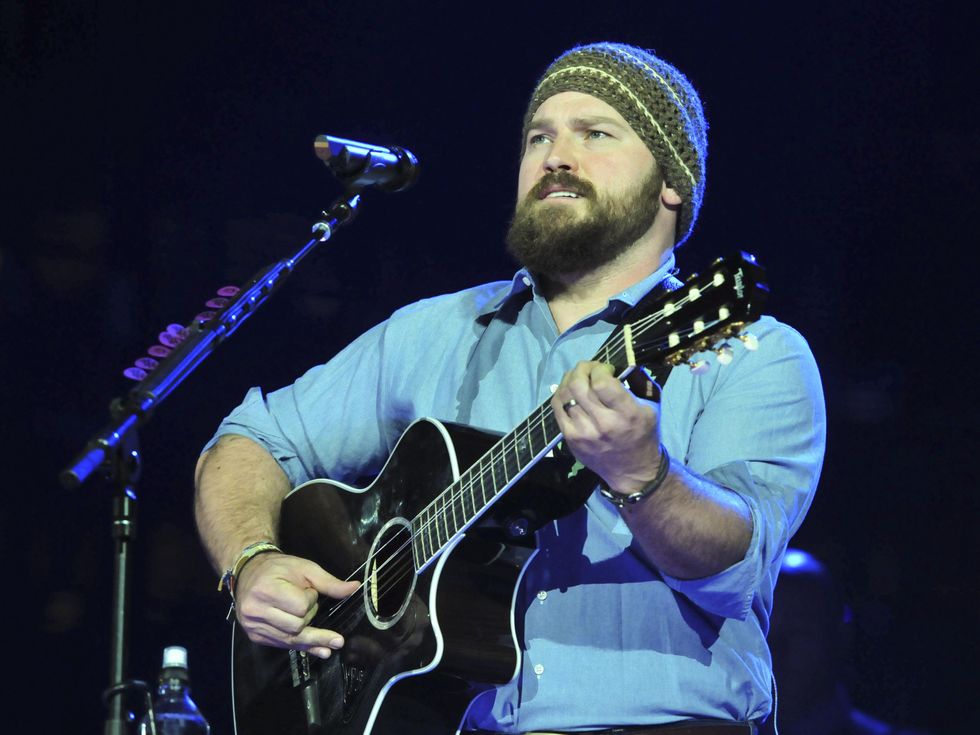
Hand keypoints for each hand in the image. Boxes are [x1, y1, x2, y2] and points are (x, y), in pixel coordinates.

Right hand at [234, 552, 360, 658]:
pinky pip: (283, 645)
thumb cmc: (279, 568)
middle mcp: (256, 610)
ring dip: (312, 637)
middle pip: (296, 626)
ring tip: (334, 643)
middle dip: (309, 617)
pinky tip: (320, 650)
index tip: (308, 591)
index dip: (310, 601)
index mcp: (266, 590)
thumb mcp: (305, 569)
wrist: (249, 572)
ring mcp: (253, 626)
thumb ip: (329, 582)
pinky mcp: (255, 635)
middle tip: (307, 602)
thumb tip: (354, 588)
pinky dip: (302, 646)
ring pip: (291, 640)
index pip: (299, 607)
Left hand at [551, 361, 663, 493]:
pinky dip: (561, 394)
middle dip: (582, 369)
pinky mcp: (570, 439)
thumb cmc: (644, 434)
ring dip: (570, 379)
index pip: (602, 383)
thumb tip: (623, 360)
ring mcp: (583, 433)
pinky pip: (557, 408)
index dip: (599, 369)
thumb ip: (639, 379)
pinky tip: (571, 392)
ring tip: (580, 378)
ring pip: (564, 395)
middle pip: (578, 386)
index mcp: (627, 415)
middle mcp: (603, 424)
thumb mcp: (652, 405)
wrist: (633, 471)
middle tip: (589, 368)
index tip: (607, 369)